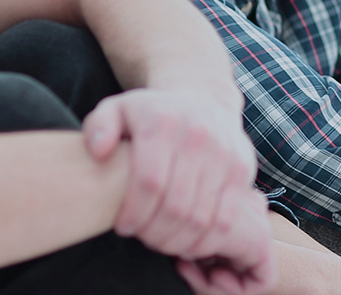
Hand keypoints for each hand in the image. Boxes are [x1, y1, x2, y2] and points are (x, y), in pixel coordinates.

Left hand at [84, 87, 273, 293]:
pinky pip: (224, 220)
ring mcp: (224, 153)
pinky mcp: (242, 169)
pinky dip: (204, 241)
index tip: (123, 226)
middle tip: (142, 236)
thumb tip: (99, 152)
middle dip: (154, 232)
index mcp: (162, 123)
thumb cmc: (152, 114)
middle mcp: (197, 136)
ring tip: (161, 240)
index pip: (149, 183)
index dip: (134, 214)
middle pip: (175, 206)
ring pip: (200, 218)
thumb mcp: (118, 109)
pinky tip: (187, 241)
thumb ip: (99, 127)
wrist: (202, 98)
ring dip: (177, 241)